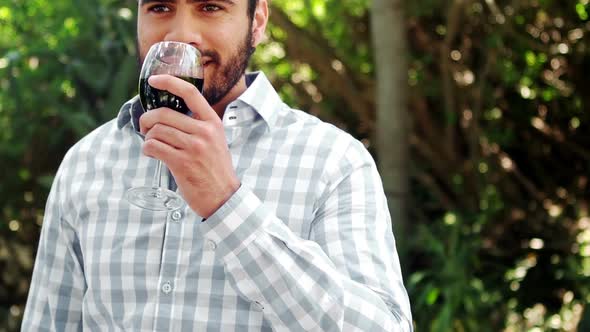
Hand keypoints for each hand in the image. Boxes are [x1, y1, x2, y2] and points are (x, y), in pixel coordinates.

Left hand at [139, 74, 239, 217]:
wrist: (223, 197)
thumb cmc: (215, 169)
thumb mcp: (215, 141)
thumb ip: (198, 126)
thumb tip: (167, 115)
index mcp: (213, 122)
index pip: (190, 92)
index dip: (169, 82)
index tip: (153, 80)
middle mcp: (204, 132)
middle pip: (164, 113)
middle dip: (147, 120)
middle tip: (145, 128)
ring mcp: (194, 147)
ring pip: (156, 131)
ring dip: (147, 138)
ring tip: (151, 145)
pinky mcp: (182, 163)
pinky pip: (154, 147)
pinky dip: (147, 149)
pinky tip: (152, 154)